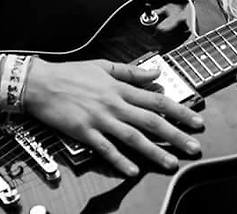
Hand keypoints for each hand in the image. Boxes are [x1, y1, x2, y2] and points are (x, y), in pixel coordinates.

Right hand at [24, 58, 204, 176]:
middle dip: (175, 135)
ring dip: (154, 151)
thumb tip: (155, 73)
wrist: (40, 83)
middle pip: (151, 121)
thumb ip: (131, 72)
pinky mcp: (84, 132)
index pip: (156, 100)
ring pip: (133, 137)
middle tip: (194, 147)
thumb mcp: (103, 66)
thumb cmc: (70, 73)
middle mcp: (114, 104)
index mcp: (120, 87)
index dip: (179, 111)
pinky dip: (120, 160)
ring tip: (171, 163)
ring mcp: (100, 119)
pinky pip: (106, 149)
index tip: (196, 120)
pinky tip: (133, 170)